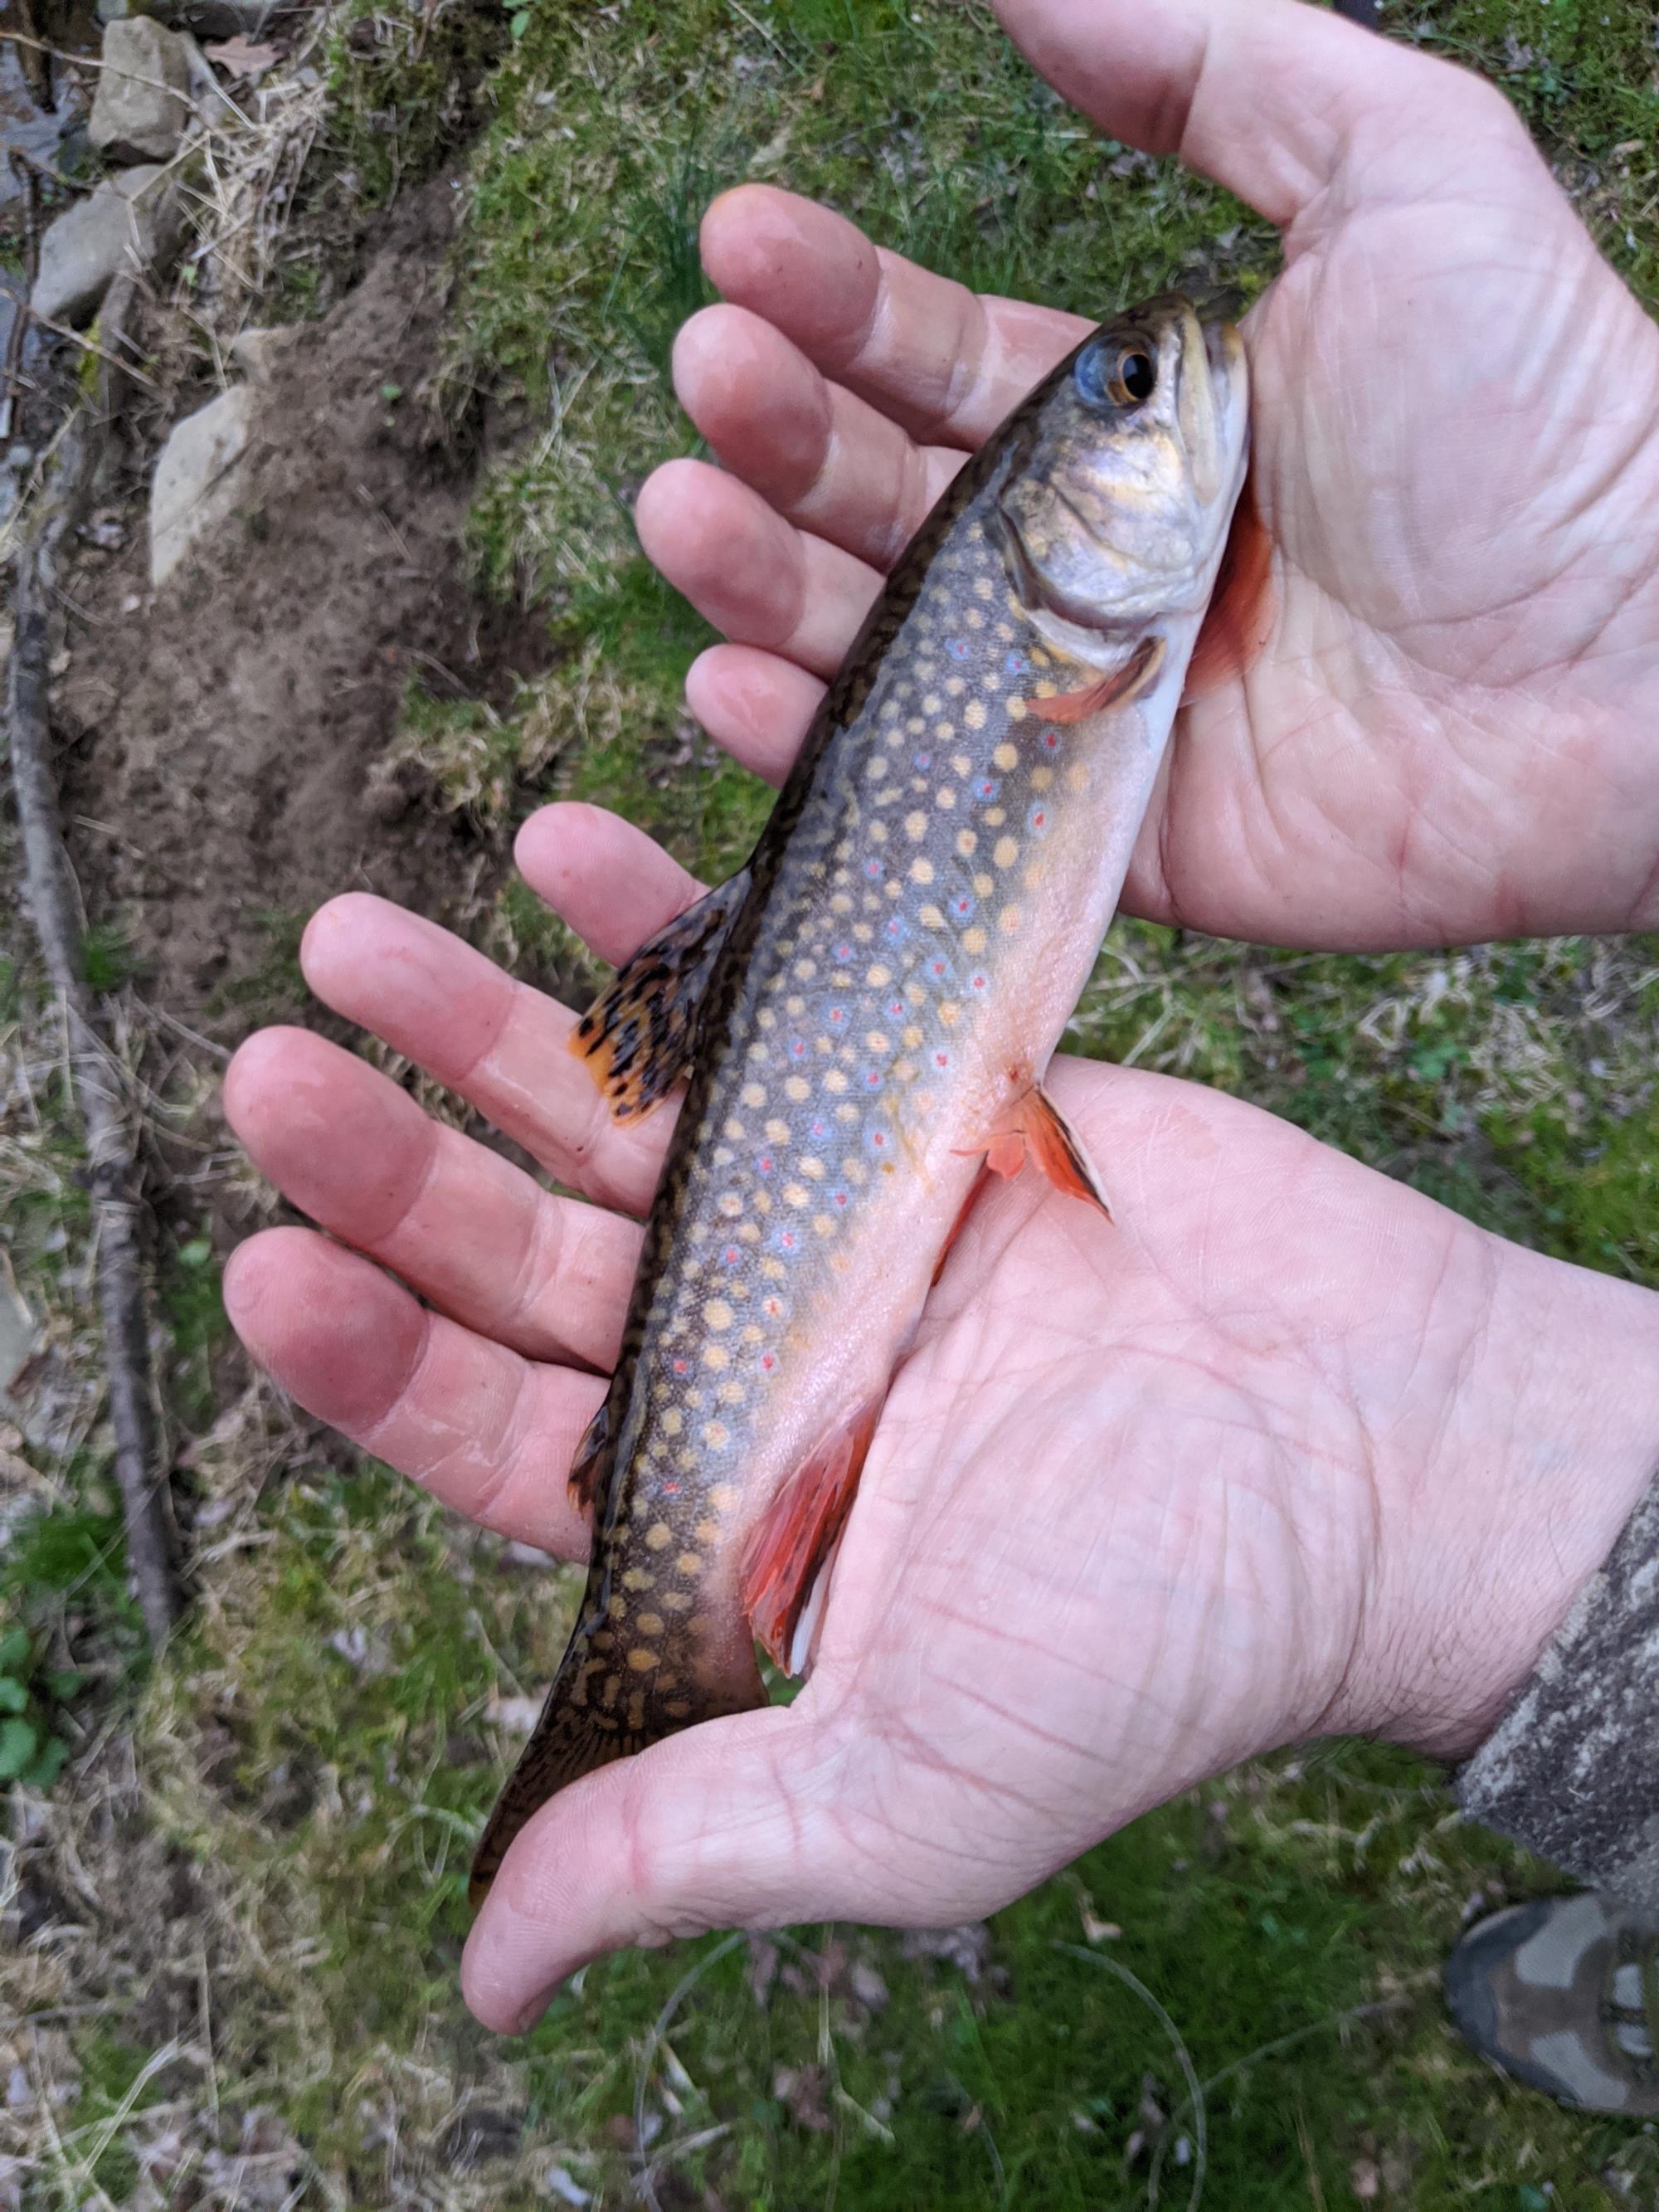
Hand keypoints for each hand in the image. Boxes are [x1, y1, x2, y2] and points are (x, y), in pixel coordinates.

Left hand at [221, 806, 1658, 2032]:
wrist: (1385, 1461)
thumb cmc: (1170, 1641)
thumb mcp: (912, 1790)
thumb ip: (688, 1840)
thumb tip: (491, 1993)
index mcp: (724, 1514)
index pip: (498, 1434)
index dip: (377, 1355)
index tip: (271, 1264)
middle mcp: (755, 1358)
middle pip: (531, 1255)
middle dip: (400, 1162)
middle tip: (273, 1067)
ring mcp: (834, 1217)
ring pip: (623, 1118)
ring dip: (494, 1023)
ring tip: (365, 928)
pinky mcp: (923, 1100)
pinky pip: (772, 1005)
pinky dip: (678, 934)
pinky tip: (574, 854)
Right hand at [636, 0, 1658, 951]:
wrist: (1635, 662)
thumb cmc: (1542, 414)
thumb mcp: (1400, 170)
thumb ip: (1209, 62)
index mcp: (1140, 414)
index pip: (941, 357)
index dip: (837, 304)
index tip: (739, 245)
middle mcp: (1091, 558)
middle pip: (882, 497)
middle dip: (777, 433)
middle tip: (707, 376)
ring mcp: (1085, 703)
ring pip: (877, 644)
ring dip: (761, 578)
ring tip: (683, 509)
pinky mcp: (1102, 834)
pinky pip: (932, 799)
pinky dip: (817, 749)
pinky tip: (729, 681)